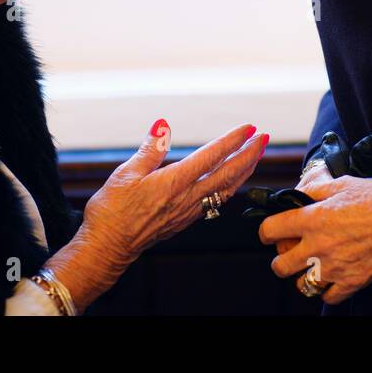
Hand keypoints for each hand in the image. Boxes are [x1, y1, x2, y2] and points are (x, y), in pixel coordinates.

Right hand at [47, 120, 267, 310]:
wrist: (107, 247)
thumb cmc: (112, 210)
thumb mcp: (126, 173)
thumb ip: (150, 150)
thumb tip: (163, 125)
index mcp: (174, 182)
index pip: (212, 156)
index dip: (232, 141)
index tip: (249, 128)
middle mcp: (187, 198)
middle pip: (227, 174)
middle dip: (248, 155)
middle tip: (264, 138)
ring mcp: (187, 211)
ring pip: (225, 190)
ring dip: (243, 171)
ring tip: (255, 156)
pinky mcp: (183, 220)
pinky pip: (215, 201)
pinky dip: (230, 187)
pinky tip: (231, 182)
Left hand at [259, 176, 371, 304]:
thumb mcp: (342, 184)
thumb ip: (315, 188)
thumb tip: (300, 190)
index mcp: (311, 220)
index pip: (270, 230)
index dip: (265, 231)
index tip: (269, 232)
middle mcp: (317, 247)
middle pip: (280, 265)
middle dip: (280, 258)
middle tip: (288, 252)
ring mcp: (333, 268)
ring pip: (301, 285)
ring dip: (302, 276)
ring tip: (309, 267)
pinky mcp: (351, 282)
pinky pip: (328, 297)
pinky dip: (326, 291)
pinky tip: (330, 279)